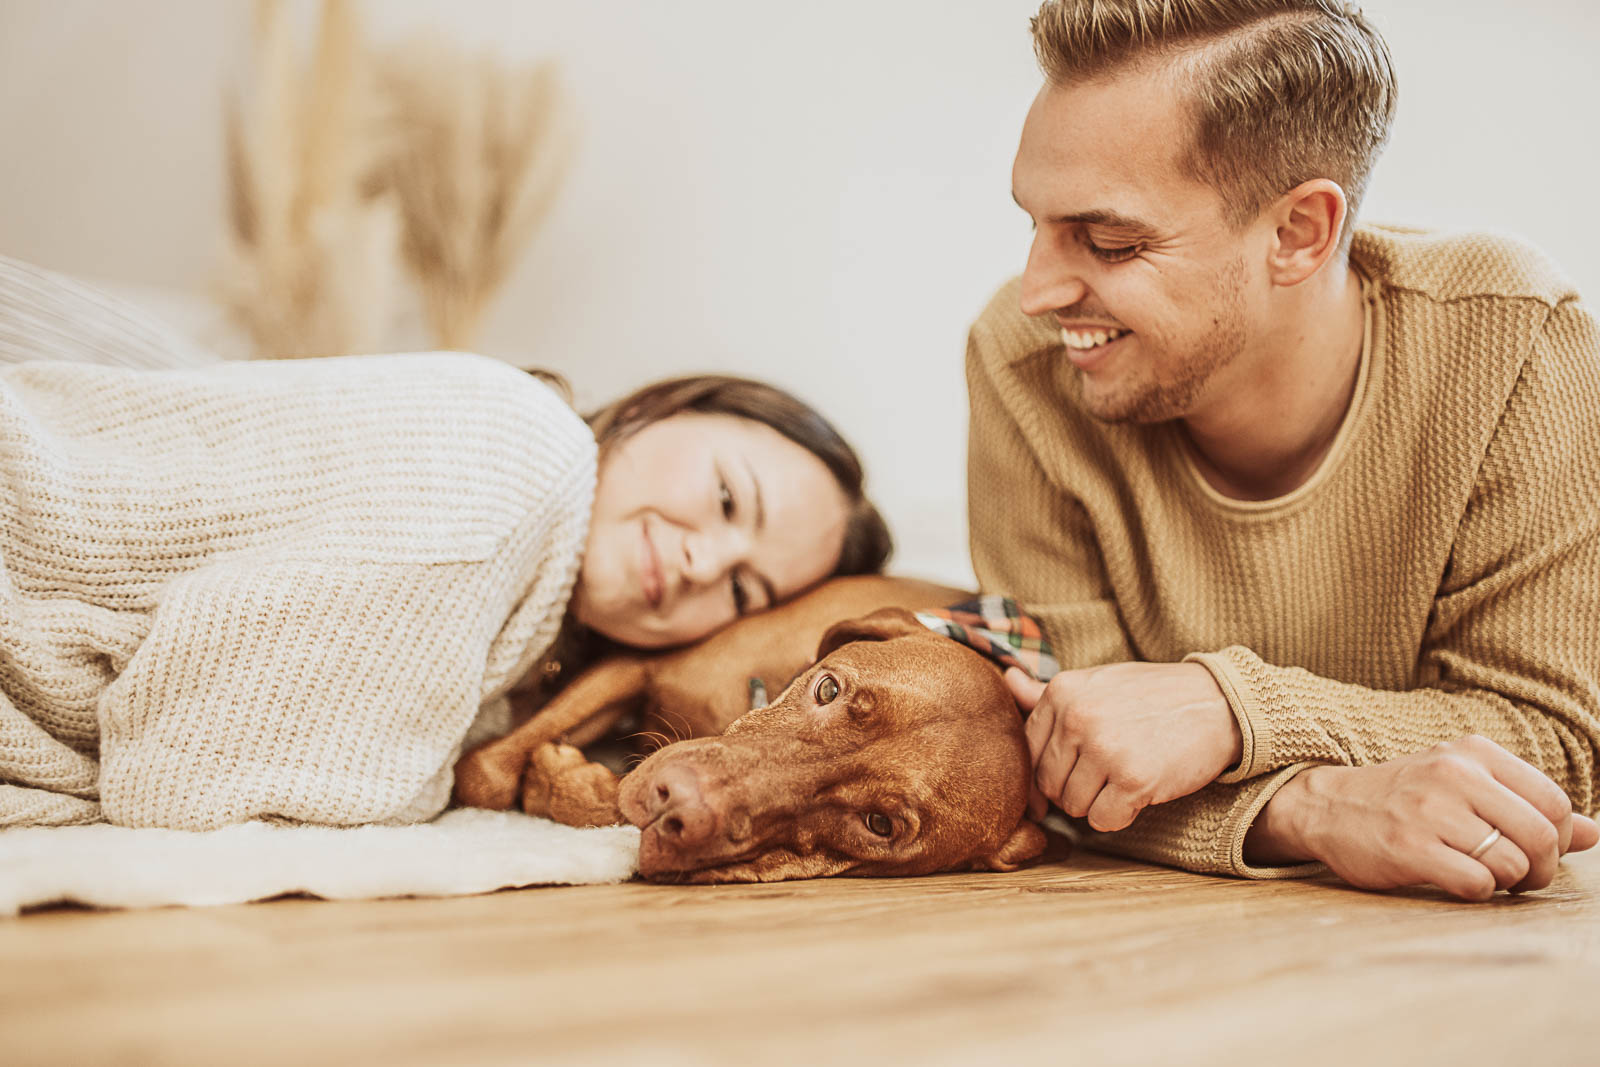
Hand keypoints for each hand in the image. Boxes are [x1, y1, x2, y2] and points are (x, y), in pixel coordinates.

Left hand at [1007, 662, 1242, 831]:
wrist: (1218, 703)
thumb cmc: (1151, 696)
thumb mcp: (1097, 684)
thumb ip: (1047, 693)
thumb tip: (1007, 682)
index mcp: (1062, 692)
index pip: (1029, 752)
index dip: (1049, 771)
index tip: (1074, 772)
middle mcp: (1077, 717)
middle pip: (1048, 783)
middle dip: (1073, 789)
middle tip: (1107, 775)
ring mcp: (1104, 748)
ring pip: (1072, 806)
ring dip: (1097, 804)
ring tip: (1124, 779)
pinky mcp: (1133, 779)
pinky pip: (1102, 821)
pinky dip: (1119, 816)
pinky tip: (1138, 794)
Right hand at [1247, 735, 1599, 900]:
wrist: (1325, 805)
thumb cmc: (1402, 798)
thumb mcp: (1463, 785)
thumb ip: (1526, 804)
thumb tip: (1592, 832)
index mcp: (1473, 753)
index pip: (1552, 800)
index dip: (1556, 837)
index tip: (1533, 849)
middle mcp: (1454, 775)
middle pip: (1540, 835)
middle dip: (1540, 869)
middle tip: (1518, 877)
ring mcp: (1430, 811)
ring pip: (1511, 863)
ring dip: (1505, 882)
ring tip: (1481, 875)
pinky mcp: (1409, 848)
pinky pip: (1476, 884)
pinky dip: (1476, 891)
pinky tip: (1454, 879)